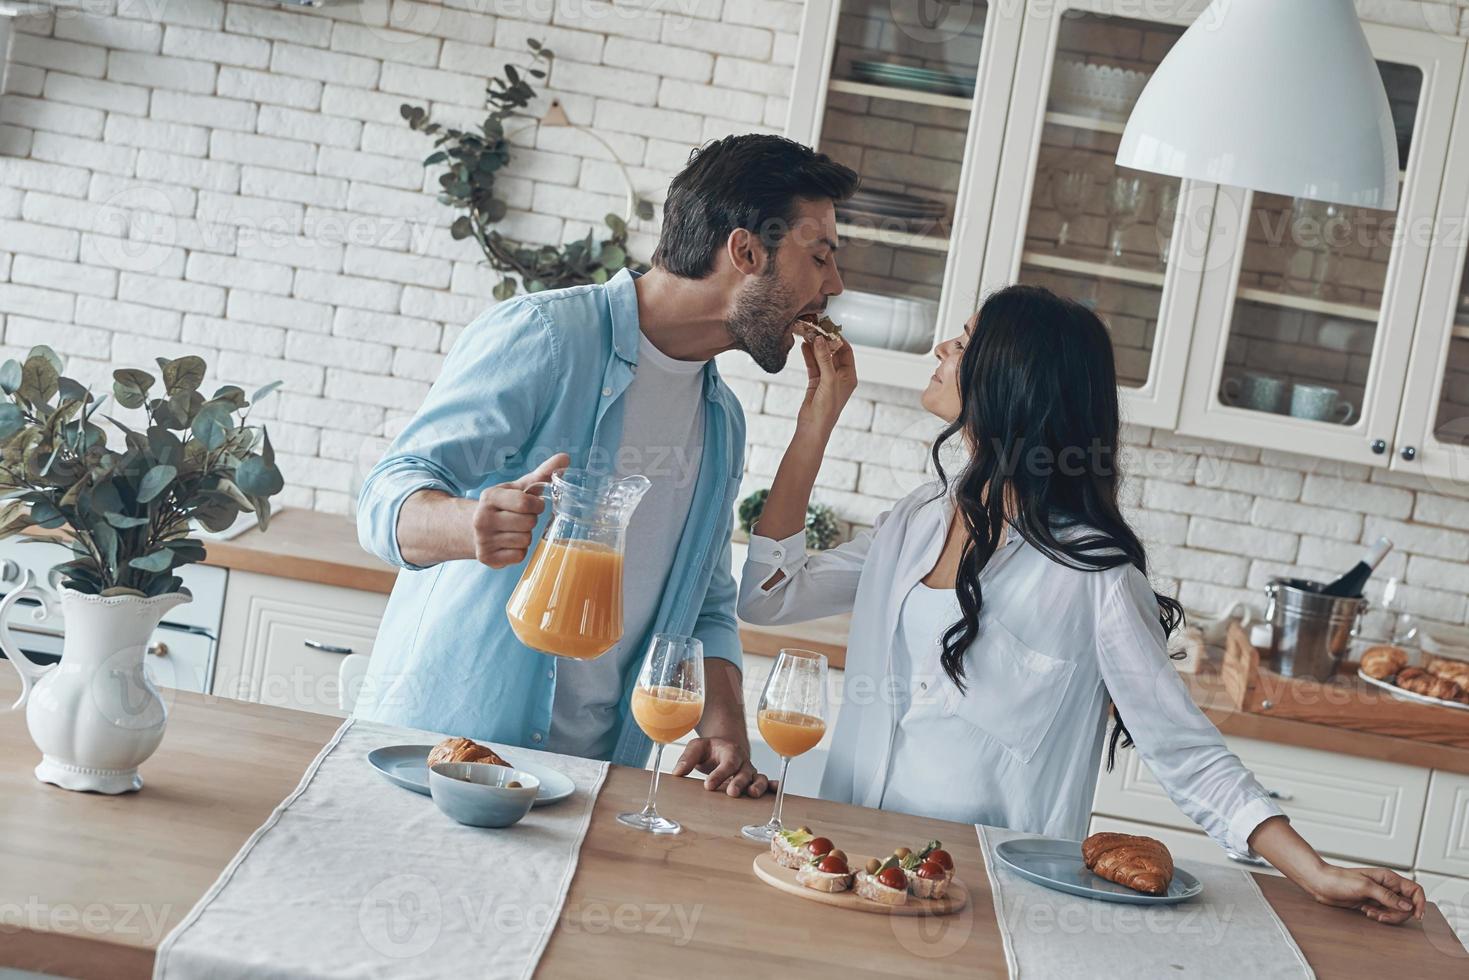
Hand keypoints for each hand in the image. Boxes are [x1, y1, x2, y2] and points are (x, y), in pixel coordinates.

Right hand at [471, 453, 568, 567]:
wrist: (473, 528)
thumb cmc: (504, 505)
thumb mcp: (519, 487)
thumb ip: (542, 473)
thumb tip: (566, 457)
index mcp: (490, 496)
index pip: (525, 503)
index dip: (536, 505)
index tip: (534, 505)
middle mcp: (482, 518)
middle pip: (528, 523)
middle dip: (531, 521)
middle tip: (521, 518)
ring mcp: (482, 539)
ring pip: (524, 540)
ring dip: (525, 536)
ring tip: (514, 530)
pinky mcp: (486, 558)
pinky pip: (518, 556)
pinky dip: (519, 551)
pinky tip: (509, 543)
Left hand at [670, 736, 772, 797]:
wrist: (725, 747)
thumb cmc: (710, 749)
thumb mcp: (697, 748)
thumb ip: (687, 758)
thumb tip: (677, 772)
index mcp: (729, 751)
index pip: (727, 762)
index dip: (719, 774)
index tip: (708, 786)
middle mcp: (743, 762)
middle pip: (744, 772)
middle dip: (739, 783)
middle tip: (731, 792)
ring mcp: (750, 772)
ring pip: (758, 778)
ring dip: (758, 786)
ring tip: (752, 795)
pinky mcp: (754, 781)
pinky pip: (767, 783)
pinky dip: (773, 787)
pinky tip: (776, 791)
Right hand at [796, 335, 856, 433]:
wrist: (813, 426)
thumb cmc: (827, 408)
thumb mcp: (828, 380)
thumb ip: (824, 359)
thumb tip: (821, 340)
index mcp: (849, 376)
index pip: (846, 351)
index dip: (838, 339)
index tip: (828, 328)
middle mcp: (840, 376)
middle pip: (833, 353)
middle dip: (824, 342)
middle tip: (815, 329)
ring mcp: (827, 379)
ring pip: (821, 358)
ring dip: (815, 347)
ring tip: (807, 335)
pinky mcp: (816, 382)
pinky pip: (813, 365)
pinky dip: (808, 356)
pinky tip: (804, 346)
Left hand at [1299, 863, 1424, 924]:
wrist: (1321, 884)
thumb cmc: (1338, 879)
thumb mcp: (1364, 887)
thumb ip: (1387, 896)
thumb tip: (1407, 906)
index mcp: (1388, 878)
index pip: (1415, 889)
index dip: (1420, 902)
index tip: (1417, 915)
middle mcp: (1387, 886)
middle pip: (1407, 905)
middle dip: (1397, 914)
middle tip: (1381, 915)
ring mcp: (1380, 896)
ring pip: (1396, 912)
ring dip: (1386, 916)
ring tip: (1369, 912)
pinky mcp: (1372, 904)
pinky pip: (1385, 914)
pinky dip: (1379, 916)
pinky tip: (1366, 912)